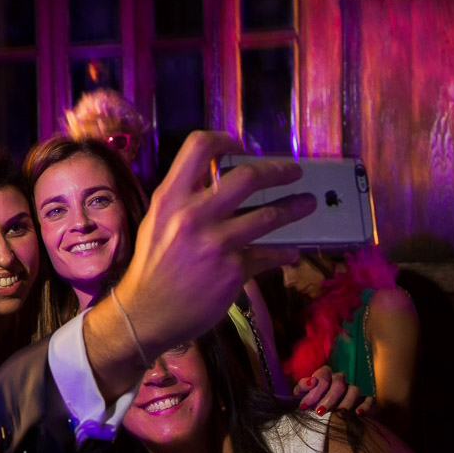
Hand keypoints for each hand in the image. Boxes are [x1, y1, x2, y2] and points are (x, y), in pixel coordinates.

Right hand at [112, 131, 313, 360]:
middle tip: (293, 172)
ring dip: (295, 208)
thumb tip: (219, 179)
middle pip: (247, 176)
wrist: (146, 313)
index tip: (242, 145)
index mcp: (170, 198)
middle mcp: (193, 215)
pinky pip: (269, 255)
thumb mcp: (157, 222)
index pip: (198, 148)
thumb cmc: (152, 266)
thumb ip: (184, 199)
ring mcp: (215, 243)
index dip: (224, 139)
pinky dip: (284, 254)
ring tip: (307, 204)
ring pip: (269, 216)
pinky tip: (290, 254)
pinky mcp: (233, 270)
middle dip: (278, 171)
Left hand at [293, 367, 374, 415]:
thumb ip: (302, 387)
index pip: (322, 377)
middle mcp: (340, 380)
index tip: (304, 406)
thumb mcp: (303, 394)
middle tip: (319, 412)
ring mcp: (353, 389)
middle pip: (338, 384)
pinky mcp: (366, 399)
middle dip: (328, 399)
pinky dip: (365, 406)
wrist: (330, 415)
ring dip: (347, 402)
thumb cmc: (313, 401)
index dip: (313, 391)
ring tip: (340, 415)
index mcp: (326, 374)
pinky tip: (358, 413)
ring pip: (354, 390)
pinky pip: (369, 399)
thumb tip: (311, 382)